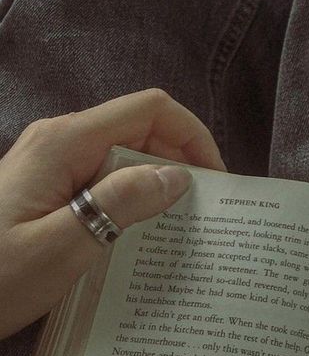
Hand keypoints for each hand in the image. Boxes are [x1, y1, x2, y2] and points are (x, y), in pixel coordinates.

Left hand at [0, 89, 225, 338]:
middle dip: (179, 161)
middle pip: (140, 128)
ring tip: (178, 227)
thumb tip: (178, 177)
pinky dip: (129, 196)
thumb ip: (122, 203)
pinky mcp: (45, 185)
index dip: (193, 136)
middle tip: (205, 211)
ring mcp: (50, 160)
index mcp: (67, 140)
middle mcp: (60, 138)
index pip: (151, 109)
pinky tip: (137, 236)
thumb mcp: (63, 246)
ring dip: (155, 182)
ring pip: (122, 153)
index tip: (217, 180)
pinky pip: (101, 176)